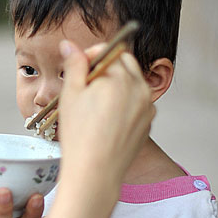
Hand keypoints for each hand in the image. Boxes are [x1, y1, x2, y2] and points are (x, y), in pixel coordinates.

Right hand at [58, 45, 153, 196]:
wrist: (96, 172)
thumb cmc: (80, 135)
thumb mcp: (71, 94)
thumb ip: (74, 64)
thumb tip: (69, 45)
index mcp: (120, 76)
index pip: (109, 49)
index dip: (91, 56)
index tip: (79, 69)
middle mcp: (139, 88)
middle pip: (125, 62)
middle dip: (107, 68)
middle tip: (87, 86)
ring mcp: (147, 106)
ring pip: (132, 82)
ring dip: (117, 85)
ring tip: (96, 105)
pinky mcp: (148, 122)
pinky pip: (137, 102)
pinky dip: (125, 103)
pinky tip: (107, 119)